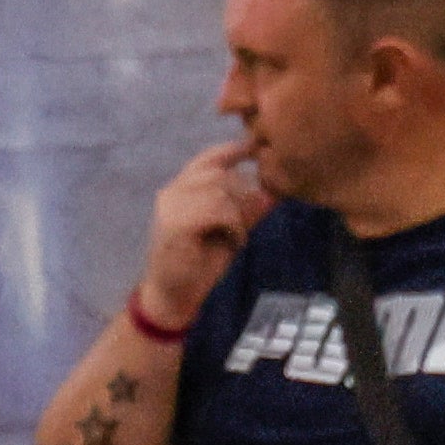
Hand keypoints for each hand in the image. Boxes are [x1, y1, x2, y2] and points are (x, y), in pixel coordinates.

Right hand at [136, 140, 263, 328]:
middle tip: (246, 222)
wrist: (173, 296)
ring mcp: (170, 207)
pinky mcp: (175, 224)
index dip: (232, 150)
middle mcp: (171, 192)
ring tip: (237, 235)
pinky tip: (233, 241)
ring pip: (219, 188)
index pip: (207, 158)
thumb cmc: (199, 264)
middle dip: (242, 193)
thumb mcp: (230, 231)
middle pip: (218, 172)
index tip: (255, 149)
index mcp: (180, 190)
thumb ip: (247, 210)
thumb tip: (273, 191)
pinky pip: (217, 209)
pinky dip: (233, 224)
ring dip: (238, 211)